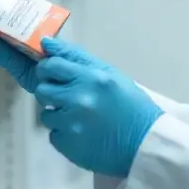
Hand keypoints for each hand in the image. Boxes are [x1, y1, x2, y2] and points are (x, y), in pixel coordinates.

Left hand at [33, 37, 162, 177]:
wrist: (146, 143)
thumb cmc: (131, 105)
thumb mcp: (111, 74)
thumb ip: (77, 57)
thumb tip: (46, 42)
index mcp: (91, 78)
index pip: (51, 65)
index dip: (48, 69)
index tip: (54, 74)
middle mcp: (78, 99)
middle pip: (42, 90)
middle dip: (52, 93)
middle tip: (68, 98)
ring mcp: (71, 124)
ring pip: (46, 115)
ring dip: (59, 116)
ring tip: (81, 119)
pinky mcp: (68, 145)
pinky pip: (54, 135)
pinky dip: (65, 135)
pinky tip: (83, 134)